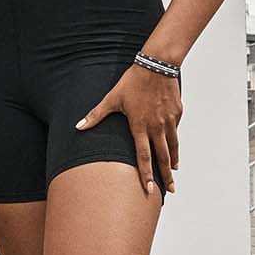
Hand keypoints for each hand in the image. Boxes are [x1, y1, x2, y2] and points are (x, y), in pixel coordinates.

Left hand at [77, 64, 181, 195]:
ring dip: (174, 161)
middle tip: (170, 190)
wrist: (157, 64)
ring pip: (173, 146)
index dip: (146, 175)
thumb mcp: (112, 98)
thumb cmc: (133, 81)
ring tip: (174, 172)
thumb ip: (96, 115)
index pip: (143, 157)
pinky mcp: (177, 113)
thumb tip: (78, 126)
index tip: (149, 189)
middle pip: (163, 157)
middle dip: (167, 176)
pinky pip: (175, 130)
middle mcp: (156, 127)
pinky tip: (173, 146)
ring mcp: (169, 121)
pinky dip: (174, 140)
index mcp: (140, 126)